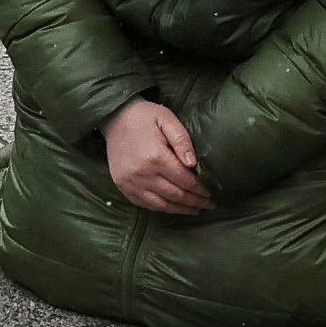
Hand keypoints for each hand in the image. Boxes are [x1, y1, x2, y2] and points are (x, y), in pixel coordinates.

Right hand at [102, 99, 209, 214]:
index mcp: (155, 157)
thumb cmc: (144, 116)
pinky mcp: (122, 186)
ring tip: (195, 210)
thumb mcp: (167, 119)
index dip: (200, 190)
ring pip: (161, 205)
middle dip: (195, 202)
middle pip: (175, 195)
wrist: (114, 117)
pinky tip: (173, 207)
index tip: (211, 194)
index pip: (185, 181)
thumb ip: (182, 141)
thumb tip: (193, 164)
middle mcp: (142, 173)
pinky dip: (162, 208)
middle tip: (208, 205)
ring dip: (180, 209)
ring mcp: (130, 182)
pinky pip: (145, 204)